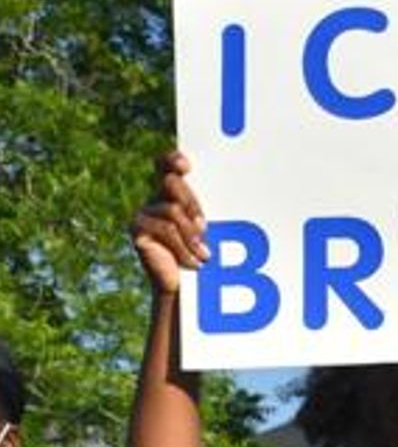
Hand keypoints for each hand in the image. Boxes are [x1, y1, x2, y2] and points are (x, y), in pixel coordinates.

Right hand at [130, 151, 207, 294]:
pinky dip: (183, 247)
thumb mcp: (208, 231)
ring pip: (172, 210)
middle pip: (171, 182)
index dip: (173, 160)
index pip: (167, 165)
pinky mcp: (137, 229)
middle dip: (193, 204)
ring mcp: (143, 213)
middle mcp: (155, 198)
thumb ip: (206, 214)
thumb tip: (212, 211)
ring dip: (191, 234)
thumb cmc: (202, 255)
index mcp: (173, 193)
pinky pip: (165, 230)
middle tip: (205, 227)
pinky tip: (194, 262)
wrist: (184, 286)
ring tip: (205, 255)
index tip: (186, 165)